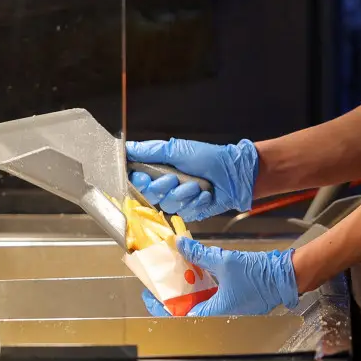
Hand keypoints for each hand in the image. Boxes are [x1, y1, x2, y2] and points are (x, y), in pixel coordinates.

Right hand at [127, 139, 258, 221]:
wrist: (233, 173)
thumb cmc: (207, 157)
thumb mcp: (176, 149)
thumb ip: (150, 151)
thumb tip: (126, 148)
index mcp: (160, 170)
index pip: (138, 181)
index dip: (139, 182)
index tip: (144, 177)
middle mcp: (167, 186)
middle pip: (150, 195)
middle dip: (163, 186)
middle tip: (175, 177)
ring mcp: (179, 200)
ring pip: (168, 205)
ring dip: (184, 193)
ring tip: (197, 184)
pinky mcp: (191, 211)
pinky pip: (185, 212)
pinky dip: (196, 201)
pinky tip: (205, 194)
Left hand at [173, 238, 298, 316]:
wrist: (283, 276)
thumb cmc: (258, 274)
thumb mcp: (224, 261)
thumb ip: (199, 254)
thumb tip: (180, 245)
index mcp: (215, 312)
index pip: (179, 315)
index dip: (162, 306)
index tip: (151, 296)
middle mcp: (219, 315)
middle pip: (187, 309)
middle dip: (173, 295)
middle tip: (162, 282)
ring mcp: (227, 309)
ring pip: (199, 302)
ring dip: (187, 290)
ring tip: (176, 275)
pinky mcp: (233, 302)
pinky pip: (211, 297)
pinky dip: (201, 287)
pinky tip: (196, 273)